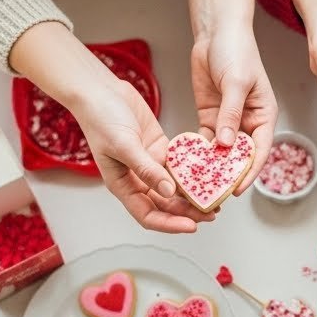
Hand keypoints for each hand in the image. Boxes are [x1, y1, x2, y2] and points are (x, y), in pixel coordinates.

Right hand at [78, 78, 211, 233]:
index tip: (191, 225)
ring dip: (194, 193)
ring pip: (175, 187)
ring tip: (216, 195)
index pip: (148, 215)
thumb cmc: (101, 118)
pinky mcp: (160, 148)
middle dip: (188, 211)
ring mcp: (150, 164)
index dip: (169, 224)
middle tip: (212, 212)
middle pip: (166, 205)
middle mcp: (137, 179)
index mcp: (123, 185)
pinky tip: (210, 171)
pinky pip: (179, 165)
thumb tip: (168, 191)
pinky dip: (194, 169)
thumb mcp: (124, 145)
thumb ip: (146, 169)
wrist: (100, 90)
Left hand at [190, 26, 277, 185]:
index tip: (237, 188)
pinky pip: (205, 140)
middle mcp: (248, 122)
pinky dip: (197, 151)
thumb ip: (230, 113)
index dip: (249, 172)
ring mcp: (228, 121)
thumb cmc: (236, 51)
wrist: (217, 32)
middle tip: (214, 191)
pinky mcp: (210, 117)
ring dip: (211, 165)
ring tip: (198, 182)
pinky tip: (187, 162)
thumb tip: (225, 142)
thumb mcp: (236, 82)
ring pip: (221, 151)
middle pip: (240, 156)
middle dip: (228, 174)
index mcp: (264, 115)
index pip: (259, 150)